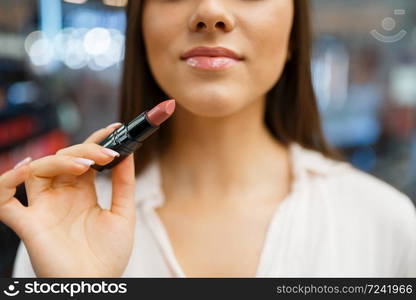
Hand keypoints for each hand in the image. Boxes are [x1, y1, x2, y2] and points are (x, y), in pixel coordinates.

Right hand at [0, 124, 135, 276]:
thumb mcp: (123, 215)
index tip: (116, 129)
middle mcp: (61, 196)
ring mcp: (43, 208)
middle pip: (63, 159)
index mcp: (83, 193)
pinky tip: (26, 169)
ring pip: (38, 170)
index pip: (84, 159)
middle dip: (84, 151)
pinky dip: (7, 181)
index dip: (97, 142)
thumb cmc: (109, 256)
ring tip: (86, 166)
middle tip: (107, 153)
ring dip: (59, 161)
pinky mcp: (27, 224)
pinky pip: (4, 200)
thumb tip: (128, 154)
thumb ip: (124, 185)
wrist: (97, 286)